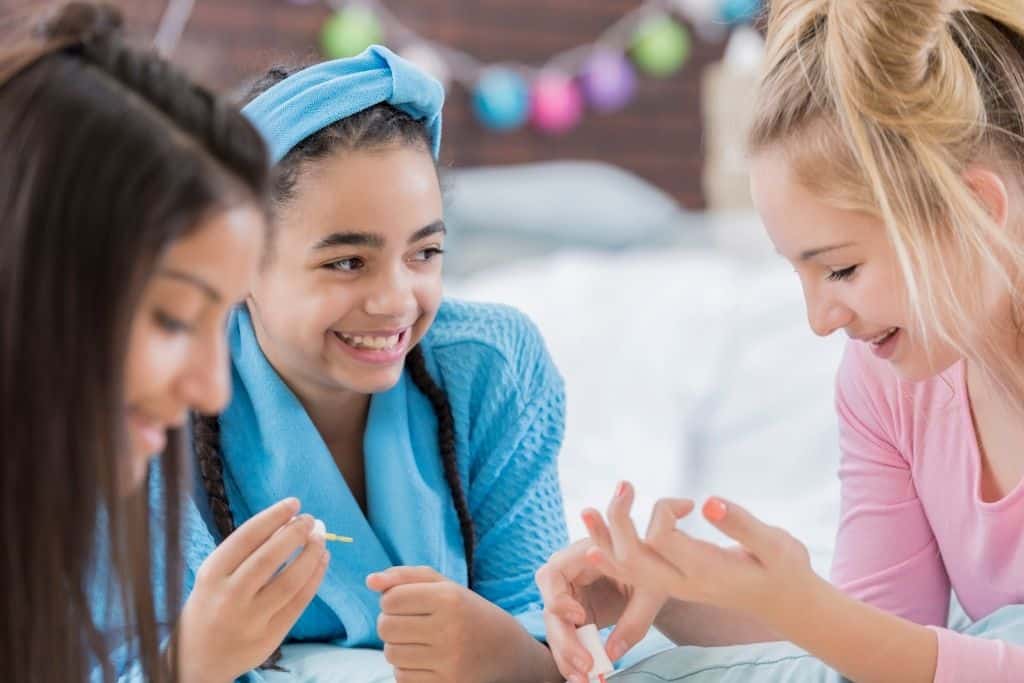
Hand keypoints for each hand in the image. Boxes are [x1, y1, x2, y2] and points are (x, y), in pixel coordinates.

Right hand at [175, 498, 328, 682]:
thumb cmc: (209, 606)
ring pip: (291, 581)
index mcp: (211, 576)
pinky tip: (322, 561)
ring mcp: (250, 619)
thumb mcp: (214, 577)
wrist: (197, 661)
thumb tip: (287, 520)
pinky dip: (315, 578)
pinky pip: (299, 602)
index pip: (246, 537)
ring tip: (321, 538)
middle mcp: (229, 597)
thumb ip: (244, 553)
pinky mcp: (269, 637)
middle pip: (270, 557)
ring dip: (311, 554)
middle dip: (296, 533)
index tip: (293, 503)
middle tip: (311, 519)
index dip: (273, 516)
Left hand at [367, 566, 535, 682]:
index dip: (392, 600)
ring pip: (391, 654)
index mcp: (450, 598)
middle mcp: (450, 629)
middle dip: (391, 623)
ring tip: (418, 641)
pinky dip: (407, 668)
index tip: (407, 602)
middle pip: (386, 627)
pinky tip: (426, 660)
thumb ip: (406, 577)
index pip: (391, 599)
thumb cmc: (469, 613)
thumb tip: (370, 581)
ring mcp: (449, 661)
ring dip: (397, 646)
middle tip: (410, 622)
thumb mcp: (445, 586)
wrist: (508, 652)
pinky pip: (402, 677)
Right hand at [535, 506, 678, 682]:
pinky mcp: (576, 617)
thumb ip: (635, 617)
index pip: (551, 575)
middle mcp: (567, 577)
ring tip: (584, 679)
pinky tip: (584, 677)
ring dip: (567, 657)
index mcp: (578, 555)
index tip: (580, 617)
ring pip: (557, 630)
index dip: (558, 598)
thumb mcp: (651, 589)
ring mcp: (569, 598)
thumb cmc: (653, 567)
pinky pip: (569, 639)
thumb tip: (612, 654)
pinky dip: (575, 659)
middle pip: (551, 610)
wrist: (657, 573)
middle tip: (586, 665)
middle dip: (564, 641)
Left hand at [588, 482, 814, 623]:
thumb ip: (741, 524)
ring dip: (604, 539)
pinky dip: (610, 554)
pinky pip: (632, 573)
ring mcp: (674, 585)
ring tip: (585, 511)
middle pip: (634, 556)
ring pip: (626, 568)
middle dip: (618, 522)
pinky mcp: (670, 582)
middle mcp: (683, 582)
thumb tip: (708, 502)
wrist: (784, 602)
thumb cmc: (783, 568)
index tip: (687, 502)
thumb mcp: (775, 544)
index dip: (664, 511)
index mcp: (706, 570)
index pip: (663, 538)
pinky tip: (594, 537)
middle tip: (623, 486)